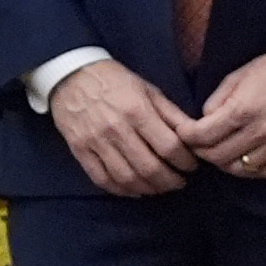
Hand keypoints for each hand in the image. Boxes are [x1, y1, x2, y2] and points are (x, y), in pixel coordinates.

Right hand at [50, 63, 201, 200]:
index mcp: (137, 110)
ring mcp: (95, 141)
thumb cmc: (114, 81)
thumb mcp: (148, 90)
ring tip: (159, 187)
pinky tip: (135, 189)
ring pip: (127, 178)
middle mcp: (116, 128)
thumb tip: (195, 136)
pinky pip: (102, 179)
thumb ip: (172, 115)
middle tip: (179, 182)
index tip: (191, 165)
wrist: (70, 74)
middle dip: (171, 181)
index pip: (169, 147)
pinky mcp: (79, 150)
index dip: (186, 162)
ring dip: (149, 189)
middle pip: (150, 168)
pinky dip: (122, 190)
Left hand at [191, 51, 265, 185]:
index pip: (204, 135)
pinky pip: (264, 172)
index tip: (183, 134)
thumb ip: (217, 101)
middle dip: (201, 152)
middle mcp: (263, 130)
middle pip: (219, 156)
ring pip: (240, 169)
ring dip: (223, 163)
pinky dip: (247, 169)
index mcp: (244, 108)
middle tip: (196, 145)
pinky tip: (240, 159)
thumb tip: (203, 121)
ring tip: (217, 152)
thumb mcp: (237, 76)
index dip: (188, 137)